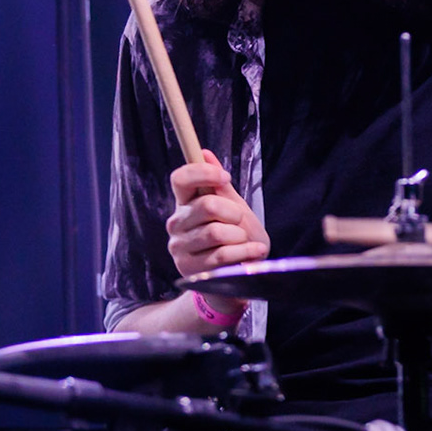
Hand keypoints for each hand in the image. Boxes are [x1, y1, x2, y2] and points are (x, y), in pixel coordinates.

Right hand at [166, 149, 270, 286]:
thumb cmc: (234, 239)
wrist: (237, 277)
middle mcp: (177, 224)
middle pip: (206, 205)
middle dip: (233, 212)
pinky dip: (245, 252)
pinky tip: (254, 252)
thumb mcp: (232, 209)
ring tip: (245, 241)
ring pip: (216, 232)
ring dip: (240, 236)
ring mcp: (180, 248)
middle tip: (240, 222)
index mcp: (185, 204)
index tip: (226, 177)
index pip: (180, 178)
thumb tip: (205, 153)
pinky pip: (222, 255)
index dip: (203, 173)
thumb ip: (220, 186)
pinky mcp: (190, 270)